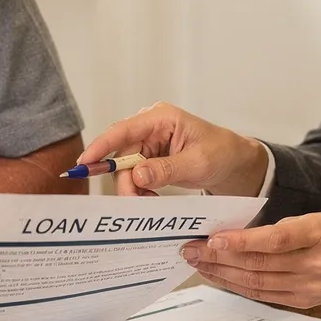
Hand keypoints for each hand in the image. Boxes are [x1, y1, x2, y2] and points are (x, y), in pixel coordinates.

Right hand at [78, 102, 269, 196]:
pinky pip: (134, 176)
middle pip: (120, 154)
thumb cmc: (222, 153)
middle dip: (124, 180)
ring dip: (132, 188)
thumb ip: (167, 169)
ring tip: (149, 202)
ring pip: (124, 169)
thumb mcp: (198, 162)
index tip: (85, 163)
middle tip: (135, 202)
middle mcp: (150, 128)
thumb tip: (137, 174)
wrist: (235, 164)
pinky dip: (139, 190)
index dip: (101, 146)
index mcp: (161, 118)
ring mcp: (148, 144)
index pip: (123, 130)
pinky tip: (151, 199)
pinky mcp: (150, 160)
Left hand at [184, 212, 320, 309]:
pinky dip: (240, 287)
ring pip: (259, 283)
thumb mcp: (319, 217)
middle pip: (261, 265)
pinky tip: (221, 278)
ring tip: (198, 263)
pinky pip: (266, 295)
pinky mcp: (307, 301)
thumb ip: (283, 228)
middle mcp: (319, 264)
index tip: (214, 239)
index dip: (242, 242)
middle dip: (221, 258)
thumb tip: (236, 236)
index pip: (276, 240)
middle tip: (191, 249)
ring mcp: (313, 287)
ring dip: (224, 274)